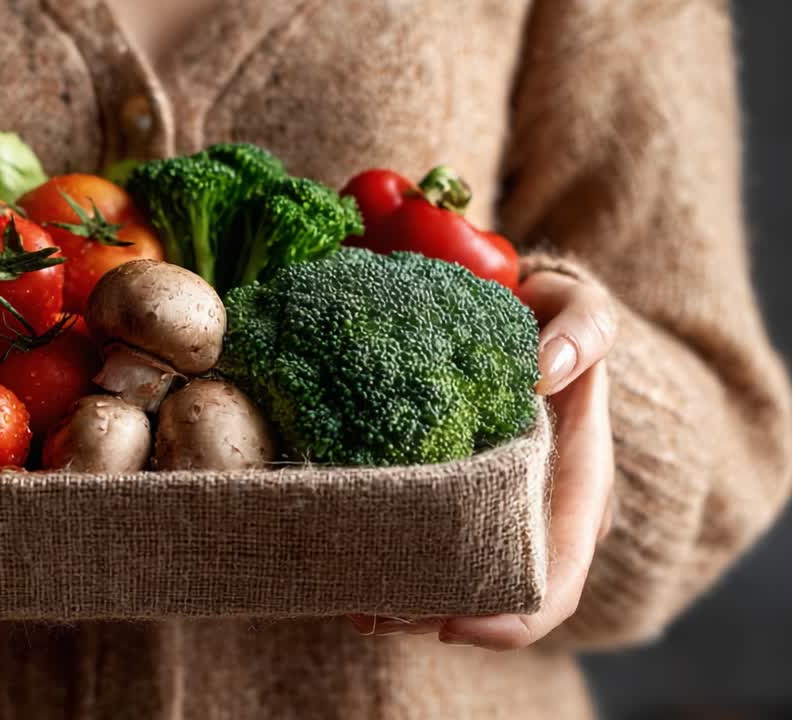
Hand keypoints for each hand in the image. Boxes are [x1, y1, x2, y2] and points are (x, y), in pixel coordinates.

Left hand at [349, 271, 616, 648]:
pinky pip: (431, 555)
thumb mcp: (580, 309)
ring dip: (408, 606)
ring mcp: (499, 516)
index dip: (514, 618)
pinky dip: (394, 572)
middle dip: (436, 618)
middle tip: (372, 613)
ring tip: (352, 603)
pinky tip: (352, 579)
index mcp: (578, 489)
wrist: (523, 319)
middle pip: (495, 601)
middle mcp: (541, 518)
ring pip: (458, 589)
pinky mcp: (459, 504)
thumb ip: (582, 328)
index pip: (559, 580)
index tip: (453, 626)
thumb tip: (545, 372)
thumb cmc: (553, 321)